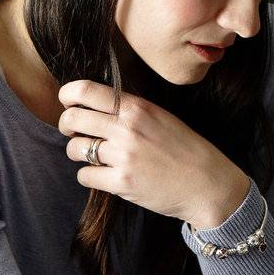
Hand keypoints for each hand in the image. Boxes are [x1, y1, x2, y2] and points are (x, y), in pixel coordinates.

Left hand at [58, 81, 249, 226]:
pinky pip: (85, 176)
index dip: (68, 94)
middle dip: (67, 124)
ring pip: (75, 148)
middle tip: (73, 130)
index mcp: (137, 108)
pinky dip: (90, 175)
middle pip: (73, 119)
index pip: (86, 91)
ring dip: (78, 152)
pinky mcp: (122, 183)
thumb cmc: (185, 148)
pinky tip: (104, 174)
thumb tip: (94, 105)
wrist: (206, 183)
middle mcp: (127, 129)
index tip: (67, 101)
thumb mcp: (160, 116)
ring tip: (93, 155)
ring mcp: (123, 157)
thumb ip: (129, 109)